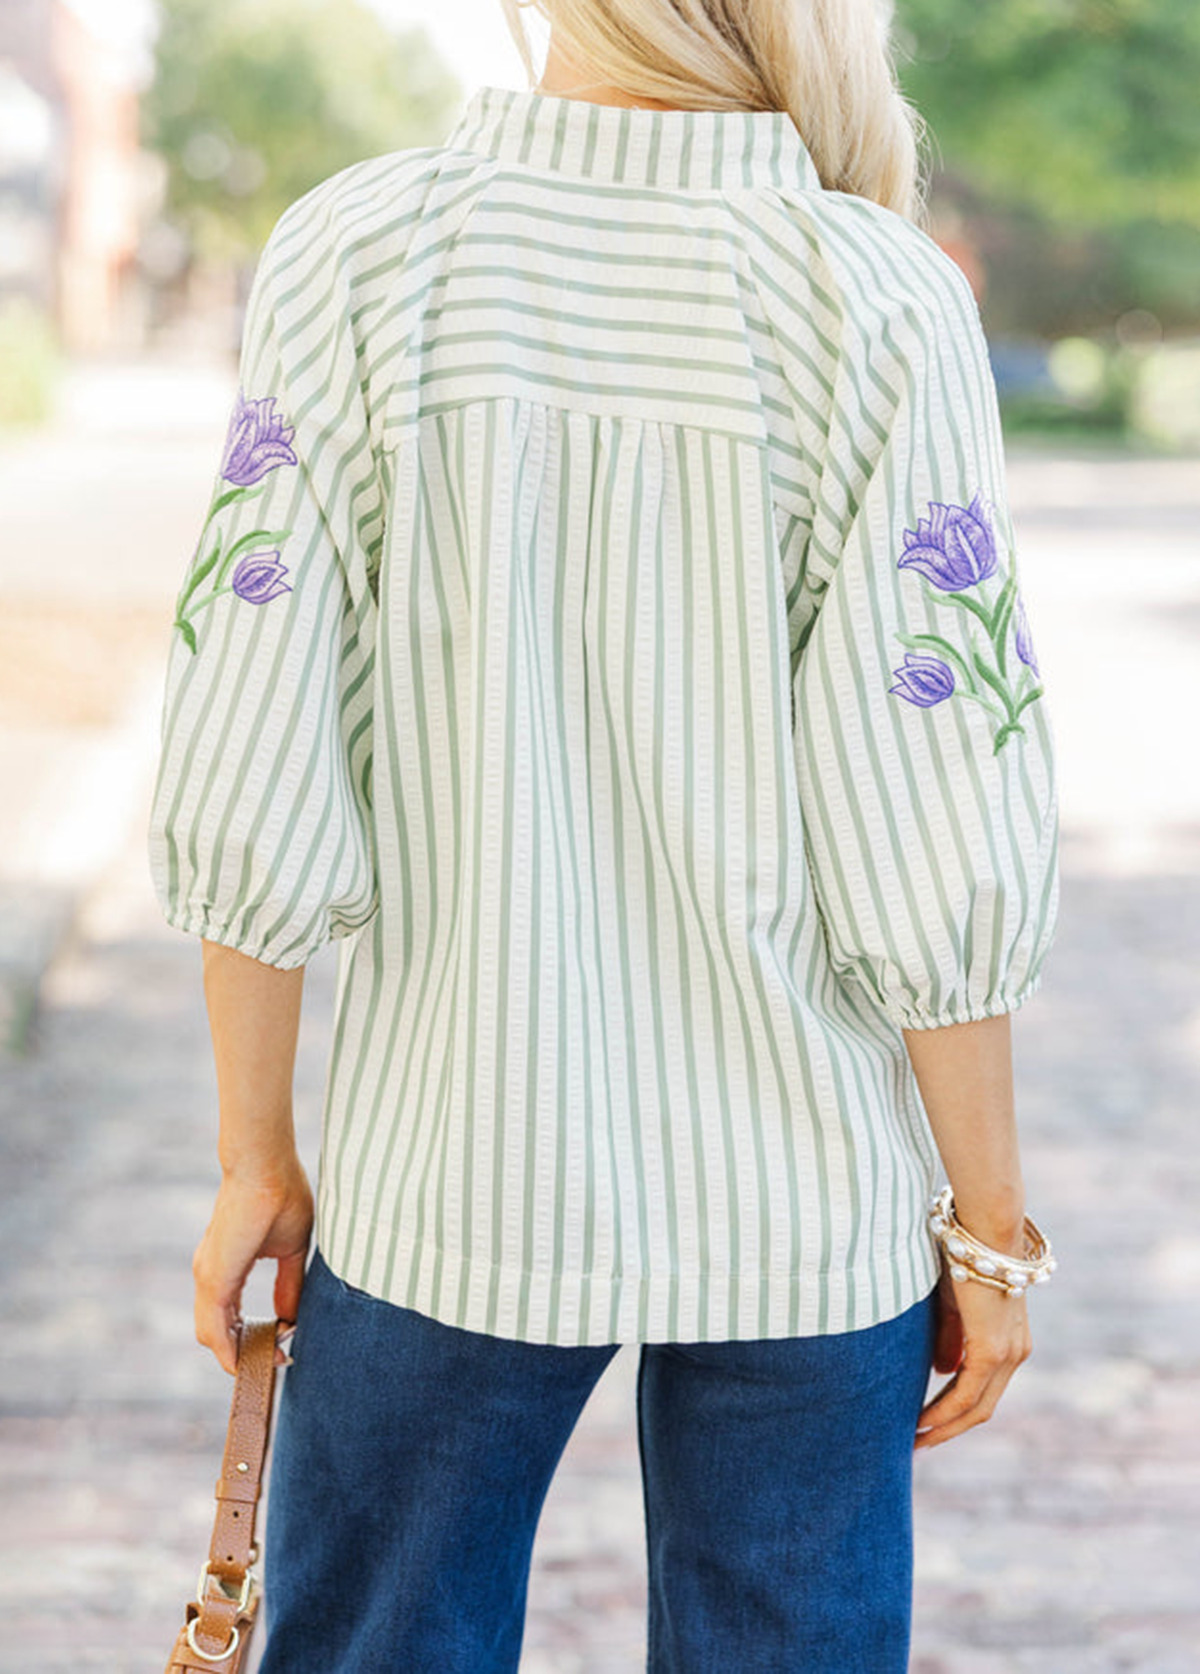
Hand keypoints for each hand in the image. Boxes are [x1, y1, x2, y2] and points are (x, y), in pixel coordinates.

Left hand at [193, 1159, 313, 1373]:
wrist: (266, 1166)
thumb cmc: (281, 1195)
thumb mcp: (292, 1249)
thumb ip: (289, 1284)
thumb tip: (290, 1317)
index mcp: (226, 1267)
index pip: (231, 1317)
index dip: (254, 1337)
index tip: (281, 1346)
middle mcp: (210, 1274)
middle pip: (217, 1333)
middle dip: (246, 1354)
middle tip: (277, 1361)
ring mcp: (208, 1276)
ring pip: (212, 1336)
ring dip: (238, 1356)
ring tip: (270, 1363)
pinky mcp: (214, 1277)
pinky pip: (215, 1329)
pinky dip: (230, 1350)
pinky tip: (249, 1360)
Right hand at [914, 1264, 1030, 1448]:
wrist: (983, 1229)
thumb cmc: (965, 1253)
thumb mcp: (954, 1302)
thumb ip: (951, 1338)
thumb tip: (943, 1372)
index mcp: (1009, 1340)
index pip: (984, 1387)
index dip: (956, 1409)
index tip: (929, 1422)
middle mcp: (1015, 1352)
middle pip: (983, 1406)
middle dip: (949, 1428)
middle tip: (918, 1442)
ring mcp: (1008, 1353)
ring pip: (977, 1406)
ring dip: (945, 1426)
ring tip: (915, 1439)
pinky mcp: (993, 1350)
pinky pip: (967, 1393)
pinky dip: (944, 1412)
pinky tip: (922, 1421)